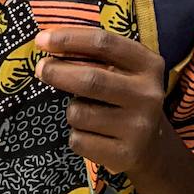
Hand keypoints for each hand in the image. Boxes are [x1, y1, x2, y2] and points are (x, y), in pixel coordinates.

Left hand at [35, 25, 166, 176]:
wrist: (152, 146)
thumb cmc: (127, 97)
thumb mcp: (124, 71)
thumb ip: (96, 56)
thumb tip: (50, 43)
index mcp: (148, 64)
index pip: (105, 44)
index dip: (70, 39)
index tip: (42, 39)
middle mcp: (147, 94)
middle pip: (91, 79)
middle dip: (58, 72)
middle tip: (41, 69)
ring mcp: (138, 127)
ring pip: (80, 113)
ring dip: (72, 110)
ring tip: (84, 112)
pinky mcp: (124, 155)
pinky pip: (79, 140)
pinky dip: (76, 135)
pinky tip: (91, 135)